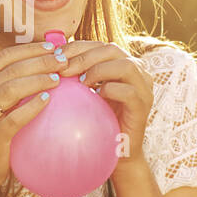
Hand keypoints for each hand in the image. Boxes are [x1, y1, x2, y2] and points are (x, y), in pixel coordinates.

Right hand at [0, 40, 63, 188]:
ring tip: (58, 78)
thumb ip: (10, 84)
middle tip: (63, 60)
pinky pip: (14, 118)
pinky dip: (32, 106)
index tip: (54, 47)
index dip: (30, 49)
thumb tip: (48, 62)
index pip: (2, 57)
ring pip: (9, 89)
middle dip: (39, 61)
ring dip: (37, 80)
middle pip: (9, 69)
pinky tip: (49, 99)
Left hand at [56, 40, 153, 162]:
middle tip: (63, 69)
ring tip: (80, 83)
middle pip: (112, 50)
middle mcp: (138, 72)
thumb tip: (51, 58)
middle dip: (84, 56)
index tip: (56, 57)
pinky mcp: (144, 106)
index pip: (100, 45)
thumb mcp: (87, 92)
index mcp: (124, 64)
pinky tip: (94, 96)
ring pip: (125, 66)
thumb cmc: (99, 120)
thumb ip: (78, 74)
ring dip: (98, 71)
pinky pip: (128, 91)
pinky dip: (109, 90)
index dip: (77, 47)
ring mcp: (144, 88)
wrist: (117, 150)